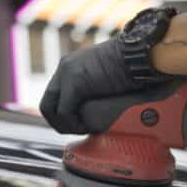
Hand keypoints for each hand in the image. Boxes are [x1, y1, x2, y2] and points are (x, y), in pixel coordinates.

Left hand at [39, 39, 163, 132]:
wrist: (139, 56)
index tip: (79, 125)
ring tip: (84, 128)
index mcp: (71, 67)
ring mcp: (67, 72)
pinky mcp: (75, 81)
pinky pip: (64, 112)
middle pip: (46, 106)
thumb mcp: (106, 79)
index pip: (53, 98)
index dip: (62, 117)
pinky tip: (88, 126)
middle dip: (59, 124)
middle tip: (79, 130)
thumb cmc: (132, 69)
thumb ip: (93, 89)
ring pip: (50, 110)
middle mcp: (65, 67)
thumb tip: (94, 107)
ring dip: (66, 125)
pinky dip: (74, 123)